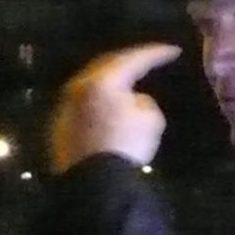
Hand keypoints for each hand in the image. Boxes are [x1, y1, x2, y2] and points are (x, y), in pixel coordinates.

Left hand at [50, 43, 177, 170]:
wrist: (94, 183)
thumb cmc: (126, 146)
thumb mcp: (150, 120)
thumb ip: (144, 102)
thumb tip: (134, 101)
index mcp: (102, 81)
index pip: (132, 59)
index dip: (155, 53)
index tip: (174, 51)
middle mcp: (79, 88)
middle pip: (105, 66)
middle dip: (128, 61)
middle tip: (146, 59)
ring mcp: (65, 107)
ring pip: (91, 84)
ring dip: (110, 80)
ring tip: (127, 79)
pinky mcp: (60, 127)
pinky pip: (83, 103)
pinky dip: (99, 99)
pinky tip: (108, 105)